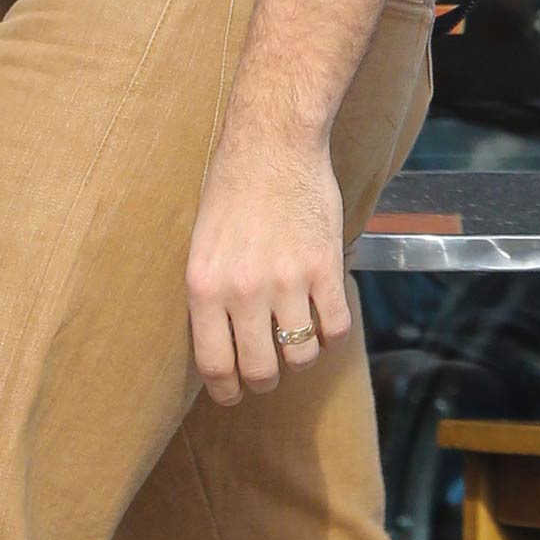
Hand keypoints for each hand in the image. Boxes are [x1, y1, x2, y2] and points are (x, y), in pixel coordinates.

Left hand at [186, 134, 349, 405]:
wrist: (272, 143)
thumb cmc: (231, 188)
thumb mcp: (202, 243)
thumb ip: (212, 293)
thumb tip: (222, 343)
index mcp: (205, 285)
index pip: (214, 365)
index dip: (226, 391)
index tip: (233, 395)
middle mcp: (244, 290)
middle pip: (261, 371)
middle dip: (265, 378)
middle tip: (268, 369)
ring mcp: (288, 281)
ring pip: (301, 355)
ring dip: (300, 354)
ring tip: (296, 336)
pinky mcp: (325, 269)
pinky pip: (337, 329)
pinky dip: (332, 333)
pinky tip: (324, 318)